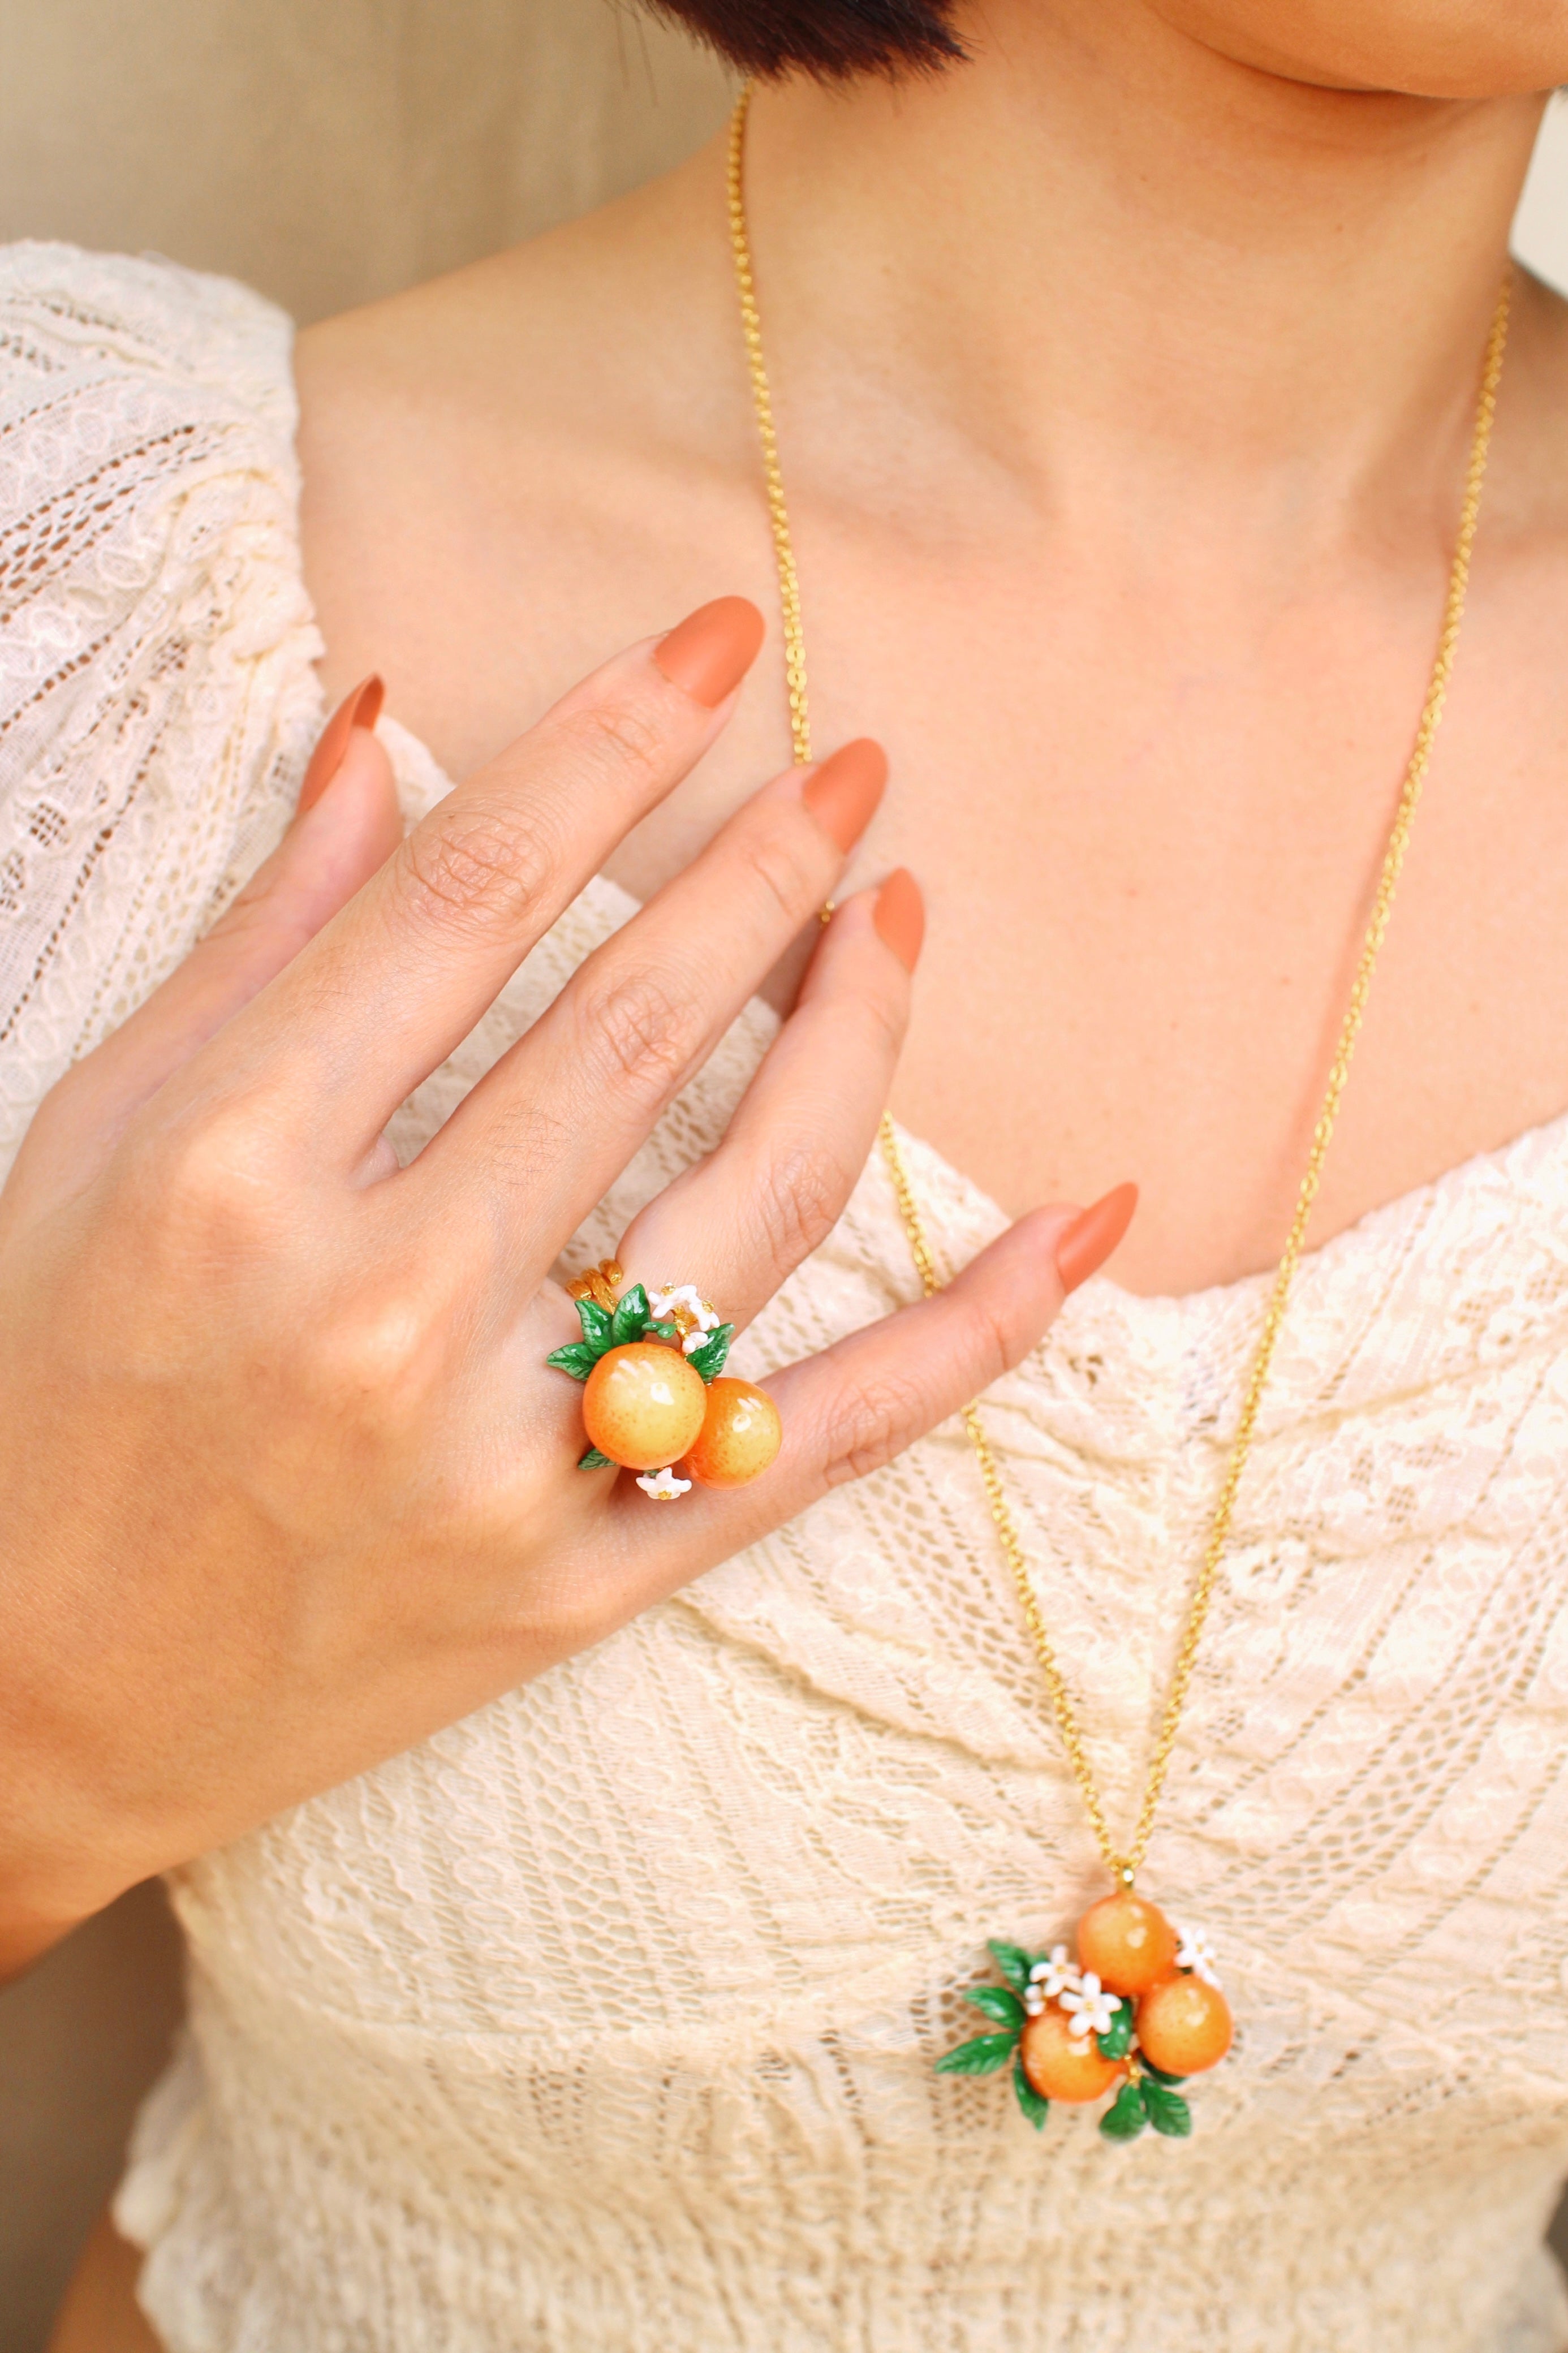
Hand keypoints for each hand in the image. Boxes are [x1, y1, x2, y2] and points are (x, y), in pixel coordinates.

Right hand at [0, 599, 1093, 1974]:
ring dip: (858, 1038)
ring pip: (754, 1206)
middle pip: (635, 1028)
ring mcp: (496, 1463)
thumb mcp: (89, 1138)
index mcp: (233, 1171)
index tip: (721, 638)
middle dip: (763, 868)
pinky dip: (974, 1334)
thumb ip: (258, 936)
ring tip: (897, 920)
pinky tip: (1083, 1226)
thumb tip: (384, 730)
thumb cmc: (36, 1387)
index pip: (471, 893)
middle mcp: (376, 1308)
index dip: (613, 741)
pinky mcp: (583, 1582)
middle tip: (852, 768)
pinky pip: (824, 1440)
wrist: (19, 1697)